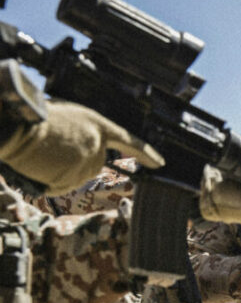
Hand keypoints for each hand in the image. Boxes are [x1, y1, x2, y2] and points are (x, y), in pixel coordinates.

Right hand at [0, 100, 163, 194]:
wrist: (17, 127)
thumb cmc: (34, 117)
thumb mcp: (66, 117)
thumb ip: (81, 133)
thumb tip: (75, 148)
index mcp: (97, 125)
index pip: (130, 141)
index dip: (146, 153)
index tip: (160, 163)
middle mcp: (97, 146)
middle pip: (93, 162)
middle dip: (74, 160)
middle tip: (50, 148)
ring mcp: (86, 163)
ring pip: (75, 174)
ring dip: (58, 169)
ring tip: (40, 152)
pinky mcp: (72, 178)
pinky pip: (60, 185)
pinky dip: (47, 180)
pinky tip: (37, 165)